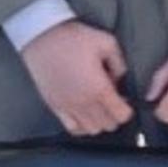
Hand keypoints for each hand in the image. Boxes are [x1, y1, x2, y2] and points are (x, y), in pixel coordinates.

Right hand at [19, 21, 132, 135]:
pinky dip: (81, 125)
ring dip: (98, 121)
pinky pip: (72, 128)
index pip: (122, 115)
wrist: (39, 37)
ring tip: (97, 107)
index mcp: (99, 88)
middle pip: (108, 125)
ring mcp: (67, 106)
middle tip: (112, 101)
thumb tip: (120, 77)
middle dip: (114, 115)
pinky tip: (82, 113)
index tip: (124, 100)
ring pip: (92, 129)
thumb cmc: (70, 38)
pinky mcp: (54, 105)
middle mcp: (83, 102)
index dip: (127, 109)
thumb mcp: (105, 42)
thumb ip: (120, 63)